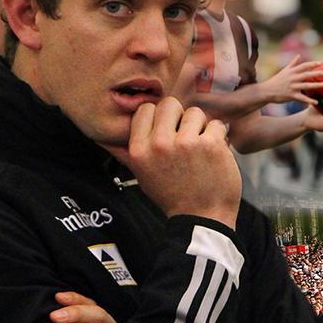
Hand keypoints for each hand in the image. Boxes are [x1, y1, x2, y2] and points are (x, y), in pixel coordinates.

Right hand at [109, 98, 240, 227]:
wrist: (201, 217)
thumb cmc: (172, 196)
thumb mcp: (142, 175)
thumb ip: (125, 153)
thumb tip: (103, 138)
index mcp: (139, 149)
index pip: (145, 109)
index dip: (159, 117)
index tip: (167, 130)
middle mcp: (159, 144)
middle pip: (170, 104)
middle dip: (180, 117)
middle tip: (185, 137)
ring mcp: (186, 143)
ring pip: (195, 113)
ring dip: (201, 127)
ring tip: (200, 148)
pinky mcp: (211, 144)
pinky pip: (216, 124)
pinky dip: (219, 136)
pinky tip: (215, 153)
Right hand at [258, 55, 322, 104]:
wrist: (267, 91)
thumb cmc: (277, 80)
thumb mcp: (284, 70)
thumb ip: (293, 63)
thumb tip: (299, 55)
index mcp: (292, 72)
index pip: (303, 66)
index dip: (312, 64)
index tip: (320, 63)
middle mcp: (292, 78)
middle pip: (306, 75)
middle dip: (316, 73)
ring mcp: (292, 87)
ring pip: (305, 86)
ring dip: (315, 85)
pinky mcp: (291, 95)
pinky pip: (302, 98)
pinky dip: (309, 100)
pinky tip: (316, 103)